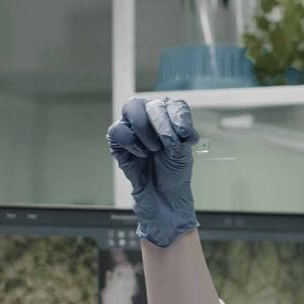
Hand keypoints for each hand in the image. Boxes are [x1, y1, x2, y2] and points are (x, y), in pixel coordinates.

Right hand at [106, 96, 199, 246]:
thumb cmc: (174, 175)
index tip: (185, 135)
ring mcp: (132, 129)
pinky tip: (141, 154)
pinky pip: (118, 130)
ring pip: (131, 109)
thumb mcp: (184, 154)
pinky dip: (131, 141)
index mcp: (169, 118)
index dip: (178, 116)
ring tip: (154, 149)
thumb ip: (179, 136)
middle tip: (168, 143)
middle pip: (150, 103)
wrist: (163, 200)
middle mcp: (150, 118)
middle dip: (161, 122)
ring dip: (145, 129)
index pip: (173, 104)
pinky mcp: (118, 143)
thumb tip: (173, 128)